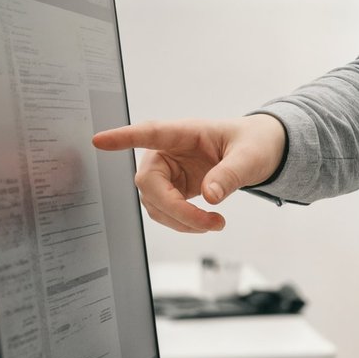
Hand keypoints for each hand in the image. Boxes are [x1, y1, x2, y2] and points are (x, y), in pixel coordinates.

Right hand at [91, 114, 286, 232]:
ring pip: (155, 203)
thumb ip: (230, 174)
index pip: (149, 133)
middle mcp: (167, 152)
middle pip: (149, 183)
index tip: (99, 141)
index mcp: (184, 133)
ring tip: (216, 224)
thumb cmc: (254, 143)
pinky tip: (206, 223)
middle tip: (210, 223)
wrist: (260, 152)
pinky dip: (183, 223)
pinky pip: (165, 211)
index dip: (123, 138)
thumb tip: (209, 197)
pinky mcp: (171, 189)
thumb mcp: (250, 157)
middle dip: (176, 209)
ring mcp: (167, 172)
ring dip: (181, 221)